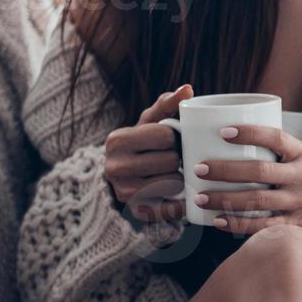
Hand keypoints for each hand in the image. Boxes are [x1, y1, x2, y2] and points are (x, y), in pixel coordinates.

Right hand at [104, 85, 191, 223]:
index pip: (164, 136)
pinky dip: (180, 202)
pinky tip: (181, 195)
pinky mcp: (136, 211)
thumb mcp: (152, 121)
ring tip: (175, 174)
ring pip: (172, 184)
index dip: (174, 138)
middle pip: (170, 161)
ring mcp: (123, 192)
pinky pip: (169, 209)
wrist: (126, 175)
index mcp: (117, 140)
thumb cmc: (145, 142)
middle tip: (175, 159)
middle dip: (178, 159)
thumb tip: (188, 90)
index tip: (171, 140)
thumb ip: (168, 104)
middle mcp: (114, 167)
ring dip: (180, 179)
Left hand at [194, 124, 301, 238]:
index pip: (276, 138)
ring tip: (200, 197)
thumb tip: (223, 135)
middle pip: (260, 171)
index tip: (223, 132)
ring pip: (258, 200)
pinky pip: (263, 226)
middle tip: (198, 168)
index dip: (250, 133)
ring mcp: (300, 202)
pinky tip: (217, 221)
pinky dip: (238, 223)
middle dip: (226, 169)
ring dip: (225, 199)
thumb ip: (275, 150)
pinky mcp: (297, 225)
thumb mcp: (301, 158)